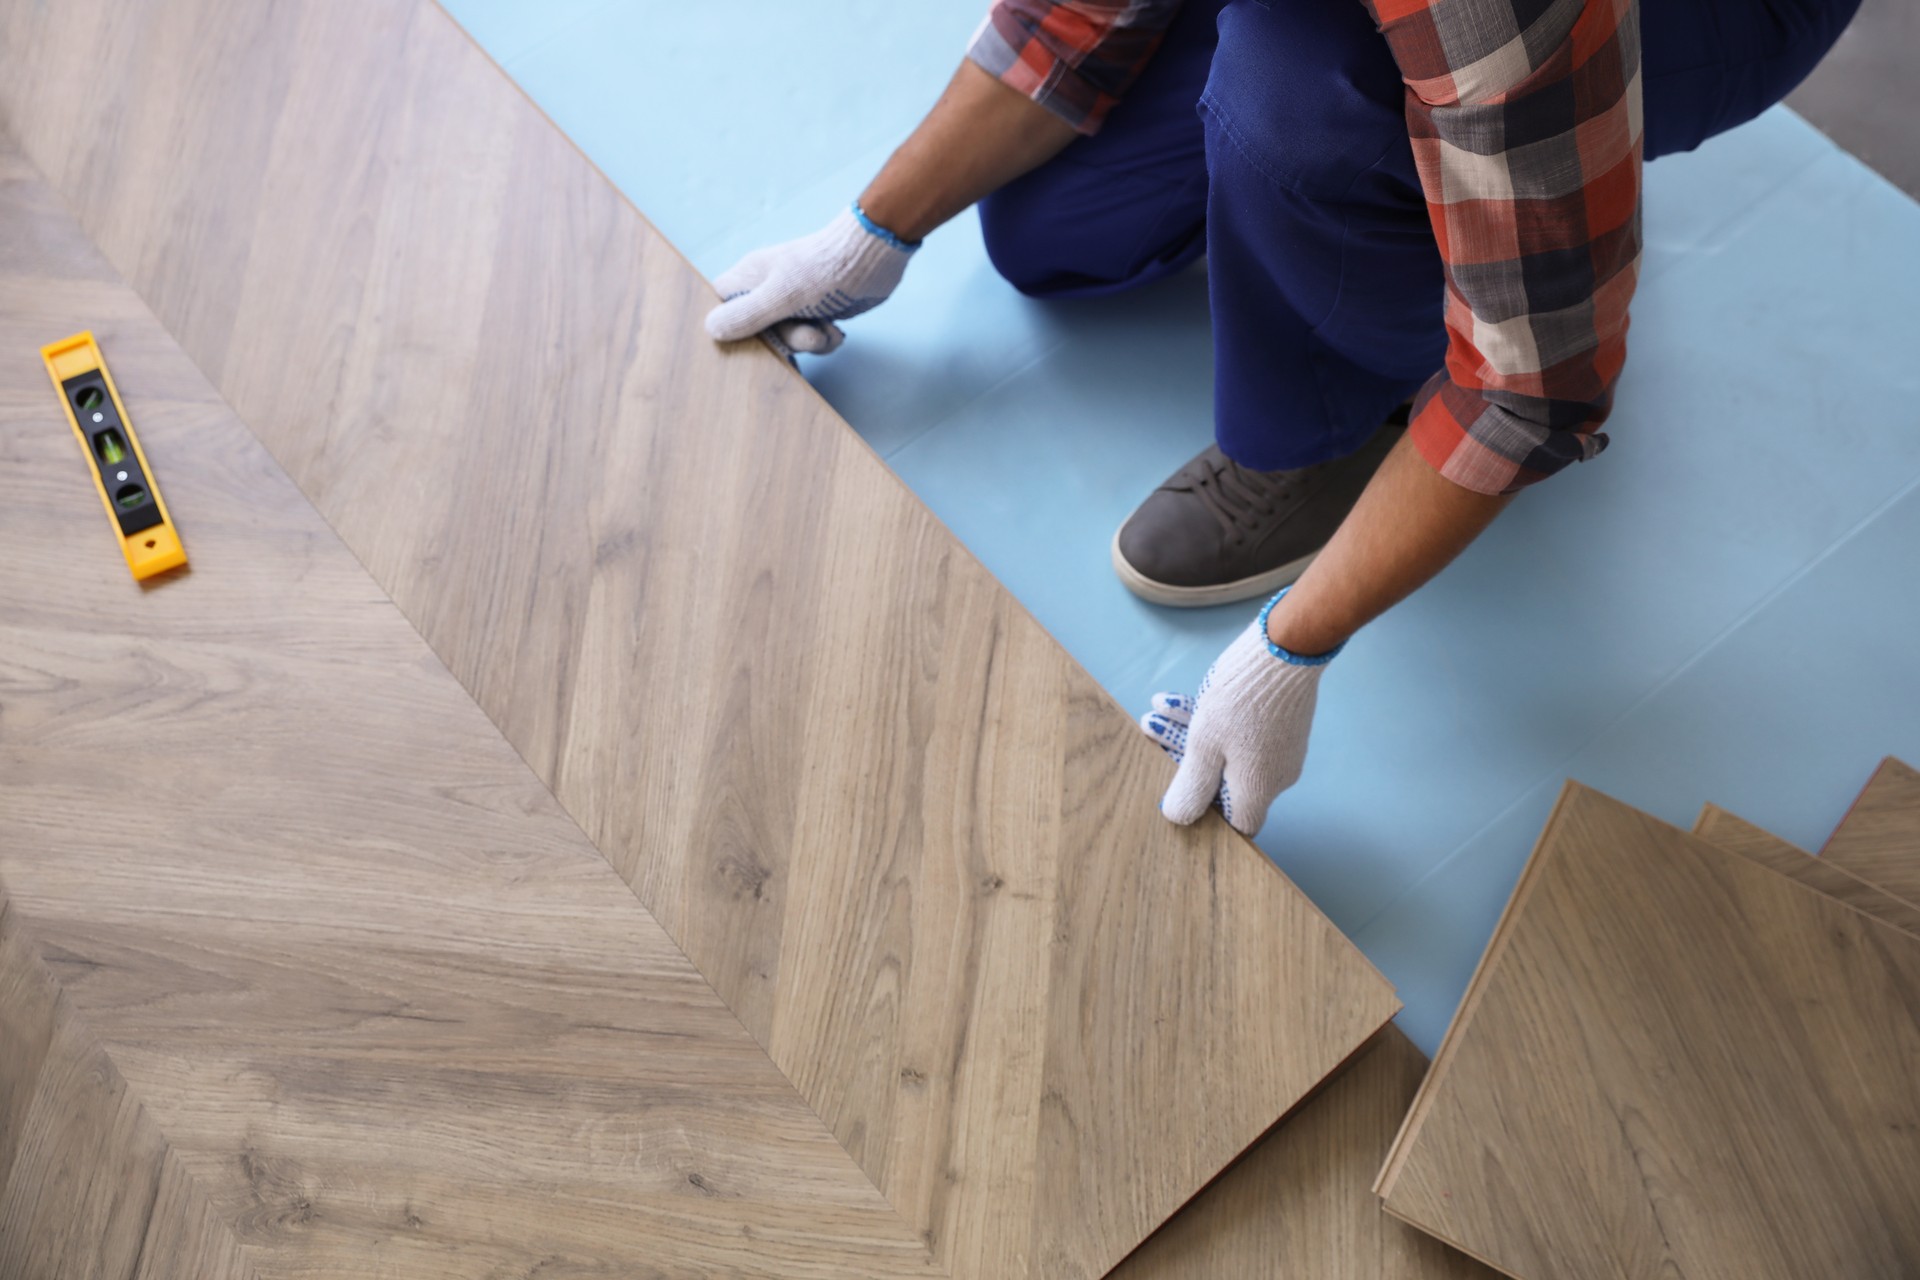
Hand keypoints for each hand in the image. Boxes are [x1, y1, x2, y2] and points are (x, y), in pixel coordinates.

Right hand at [704, 205, 915, 356]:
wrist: (873, 258)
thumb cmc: (824, 269)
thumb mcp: (782, 295)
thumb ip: (747, 314)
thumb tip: (710, 329)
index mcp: (749, 279)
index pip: (719, 304)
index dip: (725, 325)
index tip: (743, 342)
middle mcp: (767, 290)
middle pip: (755, 332)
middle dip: (782, 341)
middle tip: (805, 334)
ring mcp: (792, 303)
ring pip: (786, 339)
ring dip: (808, 342)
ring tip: (825, 330)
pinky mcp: (816, 312)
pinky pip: (810, 339)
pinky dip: (824, 341)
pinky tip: (836, 330)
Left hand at [1139, 596, 1337, 834]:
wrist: (1286, 646)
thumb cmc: (1242, 699)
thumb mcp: (1205, 744)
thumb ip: (1191, 785)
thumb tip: (1178, 818)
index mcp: (1259, 788)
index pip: (1238, 824)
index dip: (1208, 814)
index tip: (1181, 791)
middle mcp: (1276, 774)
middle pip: (1223, 781)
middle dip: (1182, 757)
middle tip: (1151, 731)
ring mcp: (1280, 746)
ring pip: (1226, 749)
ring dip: (1188, 731)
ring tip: (1155, 711)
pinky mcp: (1279, 721)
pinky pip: (1240, 731)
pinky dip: (1209, 719)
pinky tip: (1173, 699)